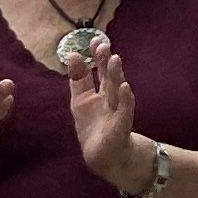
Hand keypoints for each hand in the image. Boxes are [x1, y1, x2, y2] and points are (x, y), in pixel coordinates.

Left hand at [67, 45, 151, 194]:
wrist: (104, 157)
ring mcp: (116, 112)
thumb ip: (79, 79)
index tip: (95, 40)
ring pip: (116, 92)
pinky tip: (126, 88)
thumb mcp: (81, 100)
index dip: (97, 57)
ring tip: (114, 59)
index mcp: (101, 92)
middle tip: (104, 47)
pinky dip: (126, 100)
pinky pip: (125, 112)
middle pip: (109, 78)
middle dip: (107, 63)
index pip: (100, 71)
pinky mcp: (120, 127)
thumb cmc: (94, 126)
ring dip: (116, 76)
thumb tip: (71, 54)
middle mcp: (111, 99)